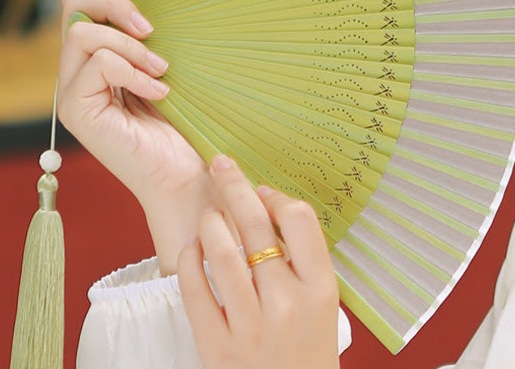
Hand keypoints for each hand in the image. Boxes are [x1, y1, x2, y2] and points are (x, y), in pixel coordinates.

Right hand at [48, 0, 222, 271]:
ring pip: (85, 33)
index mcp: (100, 55)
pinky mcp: (74, 109)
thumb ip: (148, 35)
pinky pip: (98, 62)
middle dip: (118, 7)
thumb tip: (149, 5)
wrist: (190, 173)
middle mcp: (77, 69)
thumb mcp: (169, 62)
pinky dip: (134, 72)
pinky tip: (158, 95)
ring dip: (132, 49)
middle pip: (79, 7)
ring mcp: (71, 90)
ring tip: (162, 75)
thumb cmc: (188, 120)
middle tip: (155, 33)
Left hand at [178, 154, 339, 368]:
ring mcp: (250, 327)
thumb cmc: (309, 352)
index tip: (264, 193)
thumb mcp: (324, 307)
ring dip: (210, 223)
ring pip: (221, 253)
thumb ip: (304, 262)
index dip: (277, 197)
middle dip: (234, 186)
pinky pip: (196, 291)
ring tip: (208, 214)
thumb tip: (268, 207)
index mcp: (321, 290)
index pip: (299, 220)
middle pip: (256, 226)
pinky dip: (190, 261)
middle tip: (219, 164)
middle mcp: (286, 305)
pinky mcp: (217, 348)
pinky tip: (192, 247)